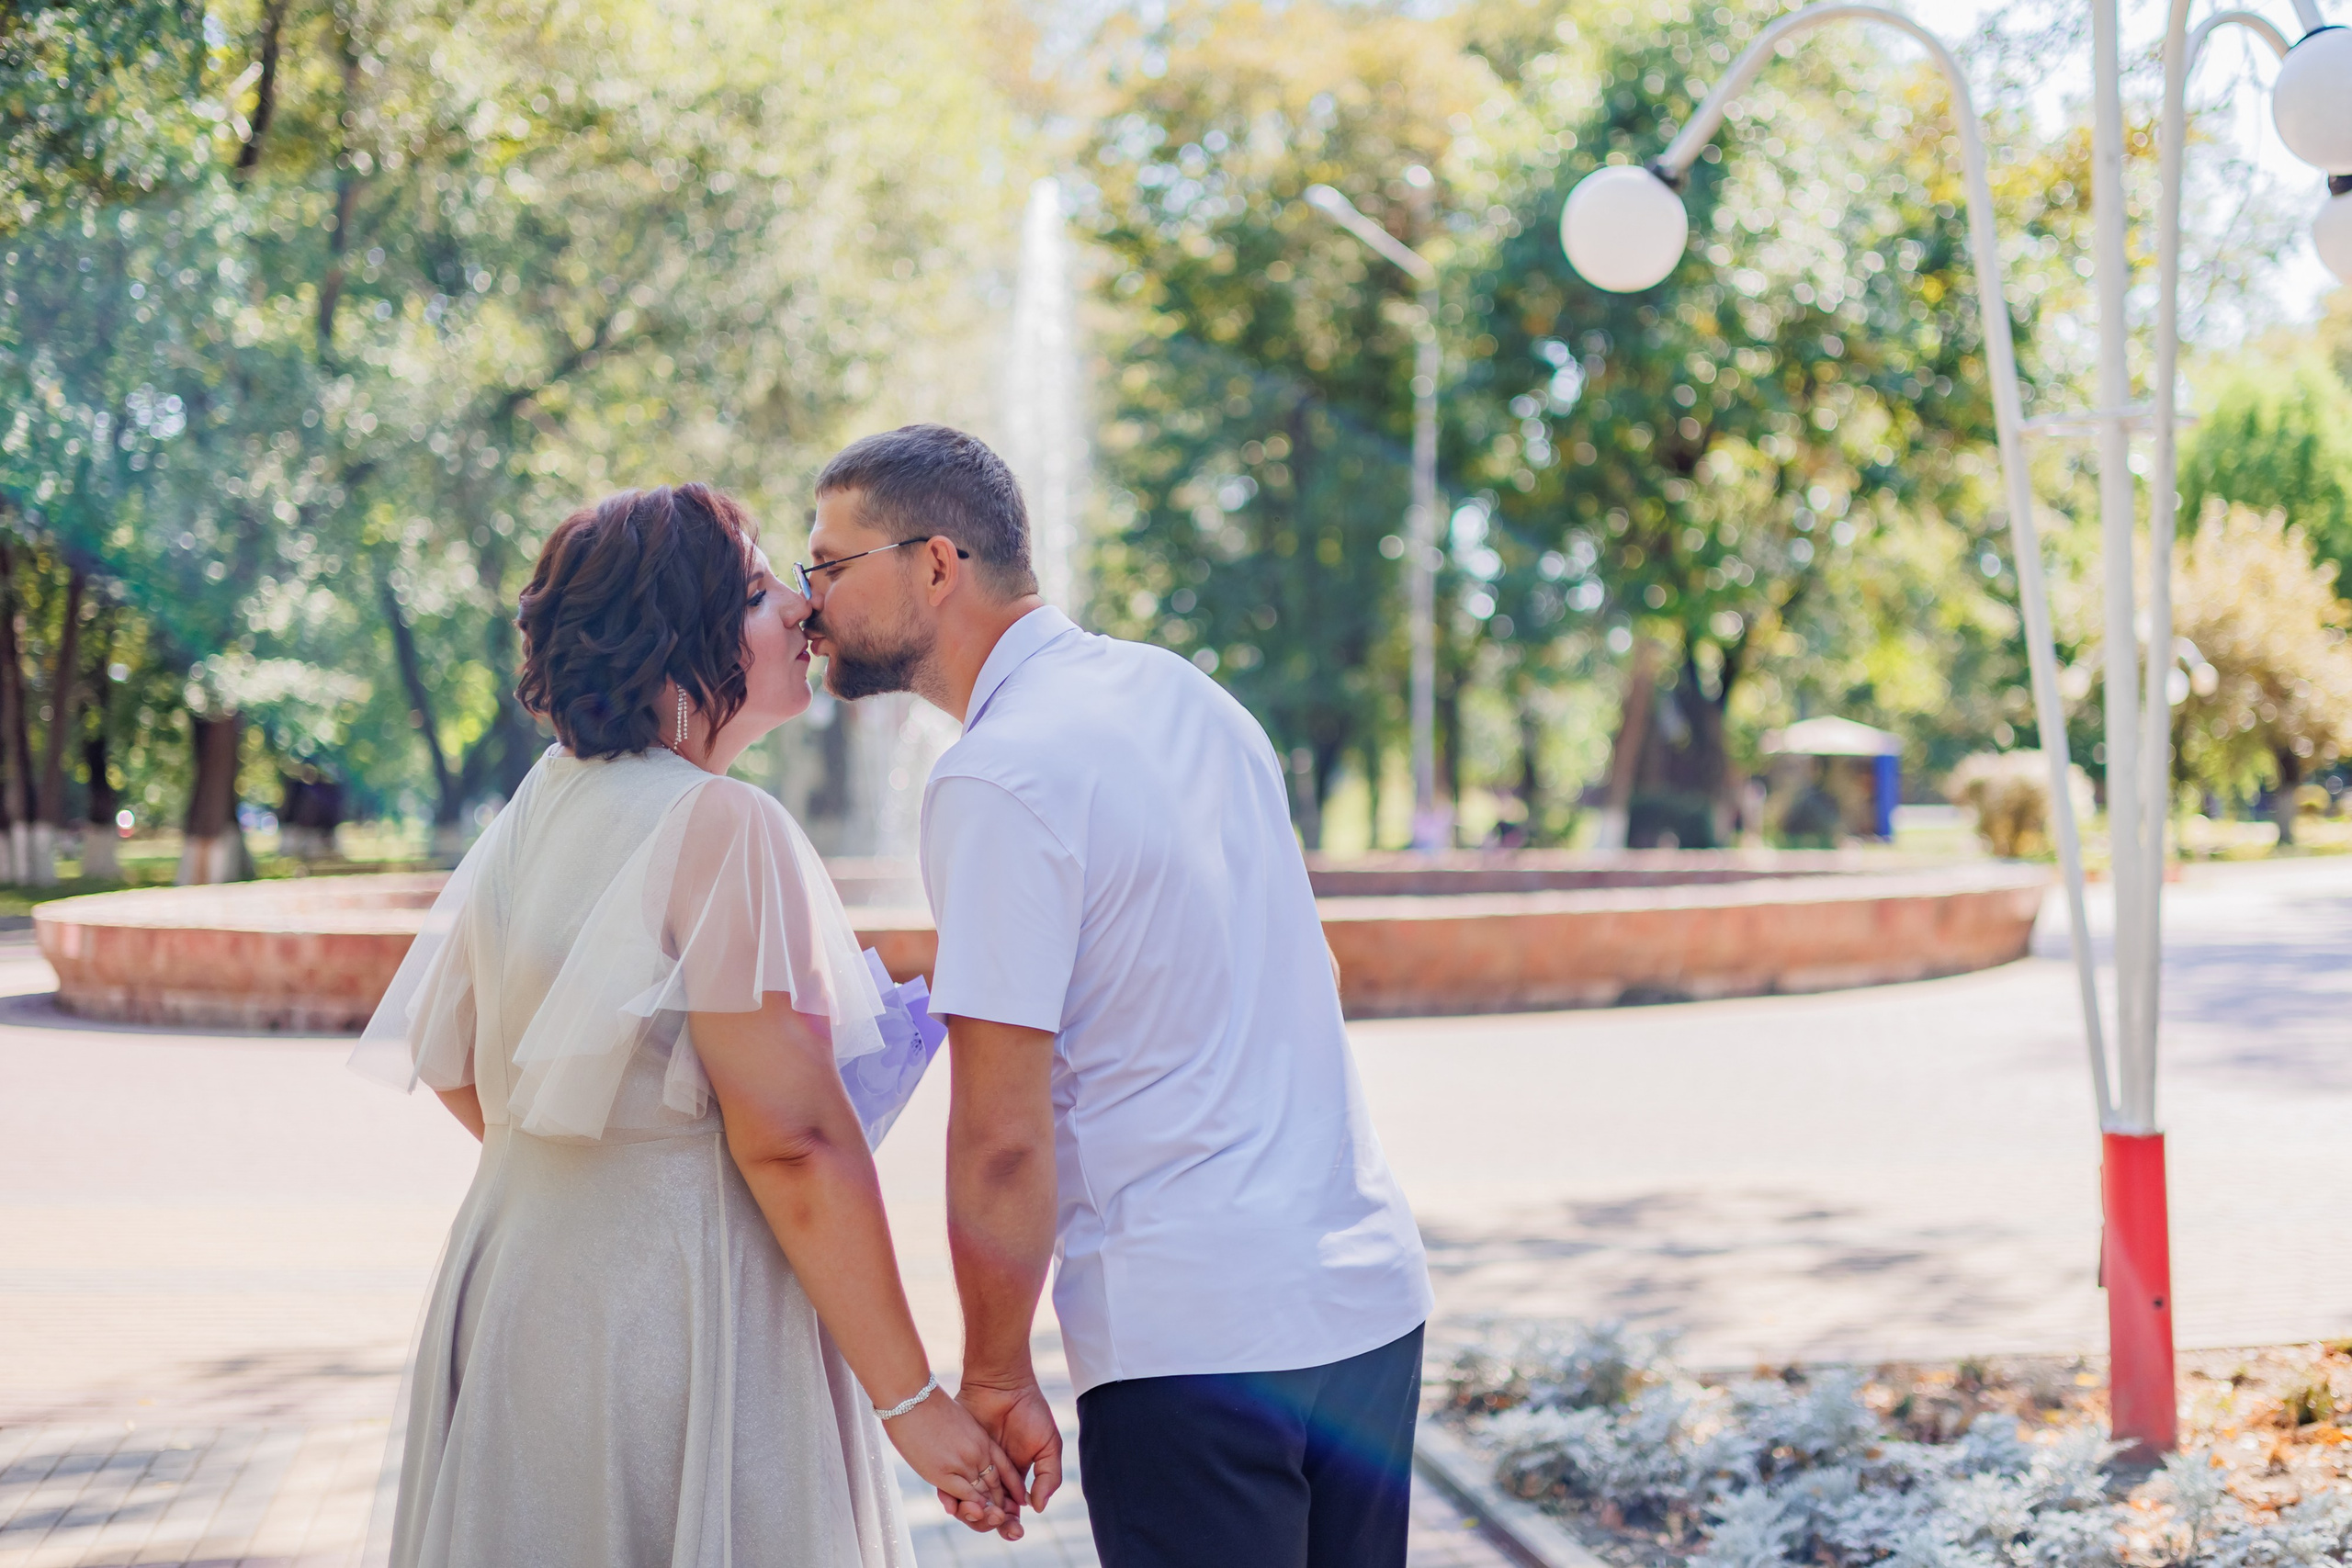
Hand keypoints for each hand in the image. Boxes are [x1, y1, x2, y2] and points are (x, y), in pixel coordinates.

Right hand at [880, 1387, 1023, 1537]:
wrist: (912, 1396)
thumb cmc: (926, 1405)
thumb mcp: (955, 1421)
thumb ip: (963, 1438)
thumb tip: (959, 1449)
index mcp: (981, 1440)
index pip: (1004, 1469)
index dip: (1011, 1487)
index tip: (1015, 1501)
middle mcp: (977, 1453)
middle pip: (996, 1487)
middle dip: (1001, 1506)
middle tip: (1005, 1519)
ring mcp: (963, 1463)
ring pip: (982, 1496)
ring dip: (988, 1512)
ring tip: (994, 1521)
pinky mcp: (944, 1472)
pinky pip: (965, 1496)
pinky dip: (972, 1507)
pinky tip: (975, 1515)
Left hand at [955, 1374, 1063, 1514]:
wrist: (1002, 1384)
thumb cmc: (1029, 1411)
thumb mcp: (1049, 1445)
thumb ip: (1049, 1477)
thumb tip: (1037, 1508)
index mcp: (1013, 1479)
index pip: (1009, 1511)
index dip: (1011, 1525)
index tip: (1015, 1529)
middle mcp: (990, 1478)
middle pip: (986, 1514)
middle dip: (992, 1524)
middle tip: (998, 1522)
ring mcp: (970, 1470)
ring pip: (967, 1505)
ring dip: (972, 1516)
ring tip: (980, 1513)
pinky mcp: (952, 1459)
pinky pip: (947, 1486)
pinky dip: (950, 1500)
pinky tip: (956, 1504)